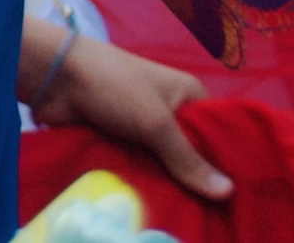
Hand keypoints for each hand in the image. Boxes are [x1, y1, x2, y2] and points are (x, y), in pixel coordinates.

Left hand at [27, 27, 228, 200]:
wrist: (54, 77)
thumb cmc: (113, 86)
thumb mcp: (156, 122)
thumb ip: (188, 159)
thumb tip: (229, 193)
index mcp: (188, 95)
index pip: (218, 135)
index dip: (226, 164)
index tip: (240, 198)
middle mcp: (170, 111)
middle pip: (191, 155)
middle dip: (195, 180)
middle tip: (212, 215)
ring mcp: (144, 128)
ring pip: (165, 165)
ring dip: (169, 185)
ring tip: (188, 215)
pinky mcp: (121, 142)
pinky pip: (141, 168)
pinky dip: (146, 183)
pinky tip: (158, 206)